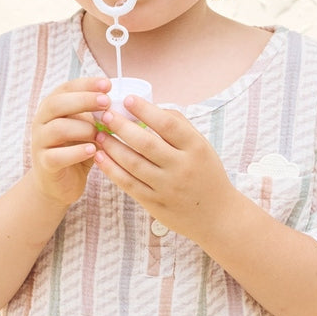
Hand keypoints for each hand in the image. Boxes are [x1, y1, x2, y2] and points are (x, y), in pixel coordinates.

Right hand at [30, 76, 110, 207]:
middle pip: (57, 104)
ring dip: (83, 129)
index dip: (86, 84)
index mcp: (52, 107)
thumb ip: (100, 116)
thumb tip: (128, 105)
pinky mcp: (44, 164)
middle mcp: (42, 121)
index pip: (65, 88)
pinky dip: (76, 152)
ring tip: (100, 135)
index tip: (107, 84)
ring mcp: (40, 142)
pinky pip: (57, 156)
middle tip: (106, 102)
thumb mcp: (89, 128)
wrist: (60, 183)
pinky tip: (92, 151)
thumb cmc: (77, 149)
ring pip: (57, 128)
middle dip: (84, 100)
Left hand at [92, 96, 236, 241]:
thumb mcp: (202, 147)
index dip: (145, 110)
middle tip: (105, 114)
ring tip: (99, 134)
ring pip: (132, 163)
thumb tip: (150, 107)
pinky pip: (128, 183)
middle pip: (145, 143)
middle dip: (121, 126)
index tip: (128, 99)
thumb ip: (179, 126)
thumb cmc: (206, 174)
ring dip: (112, 147)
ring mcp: (167, 187)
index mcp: (196, 148)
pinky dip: (111, 169)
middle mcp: (181, 167)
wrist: (217, 216)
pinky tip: (100, 157)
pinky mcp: (155, 204)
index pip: (167, 124)